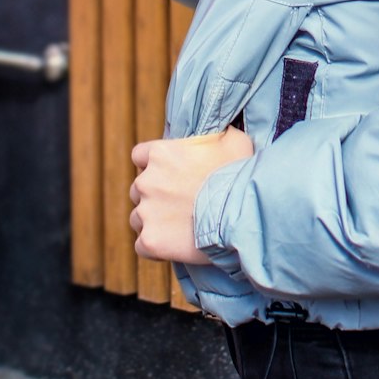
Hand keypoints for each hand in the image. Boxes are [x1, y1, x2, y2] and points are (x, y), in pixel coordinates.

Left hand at [129, 127, 253, 264]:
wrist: (240, 212)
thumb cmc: (238, 174)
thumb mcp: (234, 140)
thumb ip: (218, 134)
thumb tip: (223, 131)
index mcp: (160, 153)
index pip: (139, 155)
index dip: (153, 166)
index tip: (169, 174)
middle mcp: (146, 180)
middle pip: (138, 189)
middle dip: (154, 196)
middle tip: (180, 204)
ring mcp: (146, 212)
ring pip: (138, 218)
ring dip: (154, 222)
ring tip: (180, 227)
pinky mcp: (150, 240)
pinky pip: (142, 245)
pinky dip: (155, 247)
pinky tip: (174, 245)